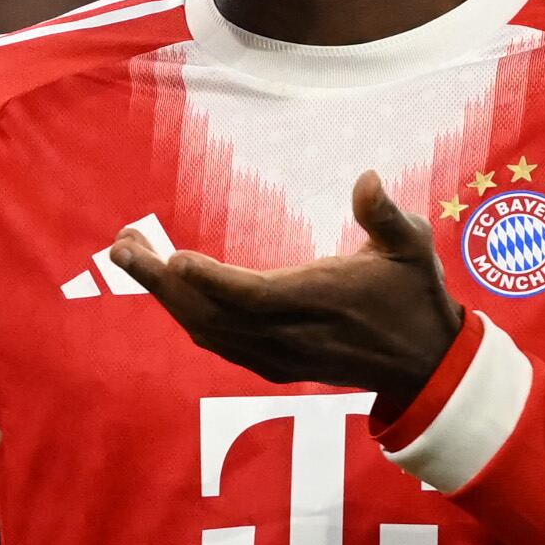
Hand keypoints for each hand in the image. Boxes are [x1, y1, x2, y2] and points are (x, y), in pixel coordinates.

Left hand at [110, 171, 462, 412]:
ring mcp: (279, 355)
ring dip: (164, 296)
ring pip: (207, 331)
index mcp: (322, 300)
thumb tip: (367, 179)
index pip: (255, 296)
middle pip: (213, 315)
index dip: (212, 282)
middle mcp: (292, 335)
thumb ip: (387, 215)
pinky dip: (185, 315)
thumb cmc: (415, 295)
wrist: (423, 365)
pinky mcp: (273, 365)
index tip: (172, 259)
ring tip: (131, 255)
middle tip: (121, 244)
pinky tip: (165, 288)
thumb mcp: (414, 246)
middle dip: (160, 282)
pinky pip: (218, 343)